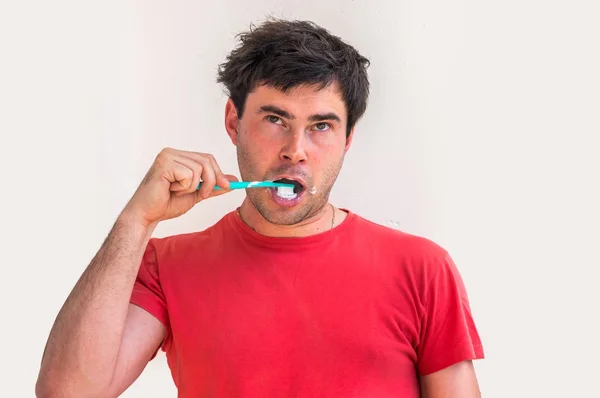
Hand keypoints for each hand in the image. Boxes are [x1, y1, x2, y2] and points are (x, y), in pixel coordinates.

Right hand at [121, 148, 237, 226]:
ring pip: (198, 169)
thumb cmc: (167, 204)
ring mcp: (167, 156)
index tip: (226, 186)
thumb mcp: (196, 194)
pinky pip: (188, 174)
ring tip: (177, 192)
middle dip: (211, 180)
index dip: (218, 173)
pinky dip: (184, 187)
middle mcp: (173, 153)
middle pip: (206, 160)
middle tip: (203, 194)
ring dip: (193, 187)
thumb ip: (213, 186)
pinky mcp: (164, 163)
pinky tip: (170, 190)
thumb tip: (233, 181)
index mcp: (180, 157)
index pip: (207, 158)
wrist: (148, 215)